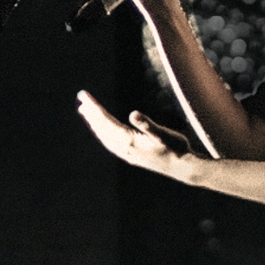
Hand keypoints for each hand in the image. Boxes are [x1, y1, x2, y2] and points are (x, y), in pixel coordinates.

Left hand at [76, 91, 196, 179]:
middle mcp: (124, 148)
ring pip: (104, 136)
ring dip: (95, 123)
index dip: (94, 107)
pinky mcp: (131, 156)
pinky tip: (102, 129)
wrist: (183, 168)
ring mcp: (126, 154)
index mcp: (129, 141)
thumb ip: (147, 125)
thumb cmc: (176, 148)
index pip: (106, 121)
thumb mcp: (163, 134)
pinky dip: (103, 132)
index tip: (84, 95)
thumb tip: (133, 114)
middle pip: (102, 127)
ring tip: (85, 111)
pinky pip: (110, 142)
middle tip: (81, 98)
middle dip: (91, 112)